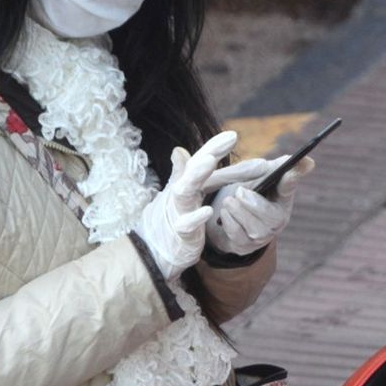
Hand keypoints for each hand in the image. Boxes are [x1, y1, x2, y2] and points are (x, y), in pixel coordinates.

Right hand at [137, 130, 237, 278]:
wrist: (152, 251)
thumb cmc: (169, 219)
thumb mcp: (180, 195)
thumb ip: (186, 174)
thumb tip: (179, 149)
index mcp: (185, 183)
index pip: (201, 161)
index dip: (215, 147)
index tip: (233, 134)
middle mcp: (180, 193)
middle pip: (194, 168)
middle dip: (210, 152)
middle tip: (231, 138)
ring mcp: (177, 212)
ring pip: (184, 191)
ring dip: (196, 175)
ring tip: (210, 161)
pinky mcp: (180, 234)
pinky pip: (186, 225)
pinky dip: (196, 217)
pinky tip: (209, 210)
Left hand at [205, 153, 314, 256]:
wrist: (214, 211)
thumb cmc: (238, 190)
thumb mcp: (249, 175)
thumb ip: (264, 167)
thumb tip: (297, 160)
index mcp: (281, 195)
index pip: (290, 186)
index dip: (293, 178)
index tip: (296, 167)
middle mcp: (278, 219)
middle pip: (273, 217)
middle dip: (254, 203)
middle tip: (239, 191)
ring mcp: (263, 236)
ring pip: (256, 228)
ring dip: (238, 211)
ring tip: (228, 201)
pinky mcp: (246, 247)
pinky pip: (239, 236)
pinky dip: (229, 221)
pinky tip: (224, 213)